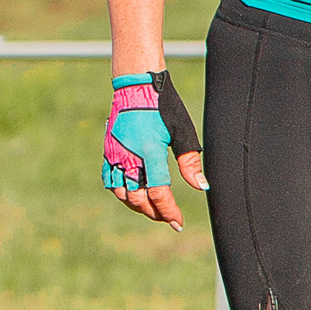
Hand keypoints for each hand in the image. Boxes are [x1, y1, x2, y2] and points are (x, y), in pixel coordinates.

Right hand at [103, 77, 208, 230]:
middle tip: (169, 219)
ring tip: (153, 210)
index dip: (169, 211)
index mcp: (149, 152)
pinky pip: (110, 181)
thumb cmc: (163, 107)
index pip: (158, 193)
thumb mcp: (182, 132)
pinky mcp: (108, 152)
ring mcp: (115, 155)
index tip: (178, 223)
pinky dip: (122, 193)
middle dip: (155, 213)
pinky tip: (134, 195)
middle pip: (139, 198)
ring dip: (138, 206)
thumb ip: (190, 162)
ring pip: (122, 193)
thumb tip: (202, 187)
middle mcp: (129, 157)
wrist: (136, 86)